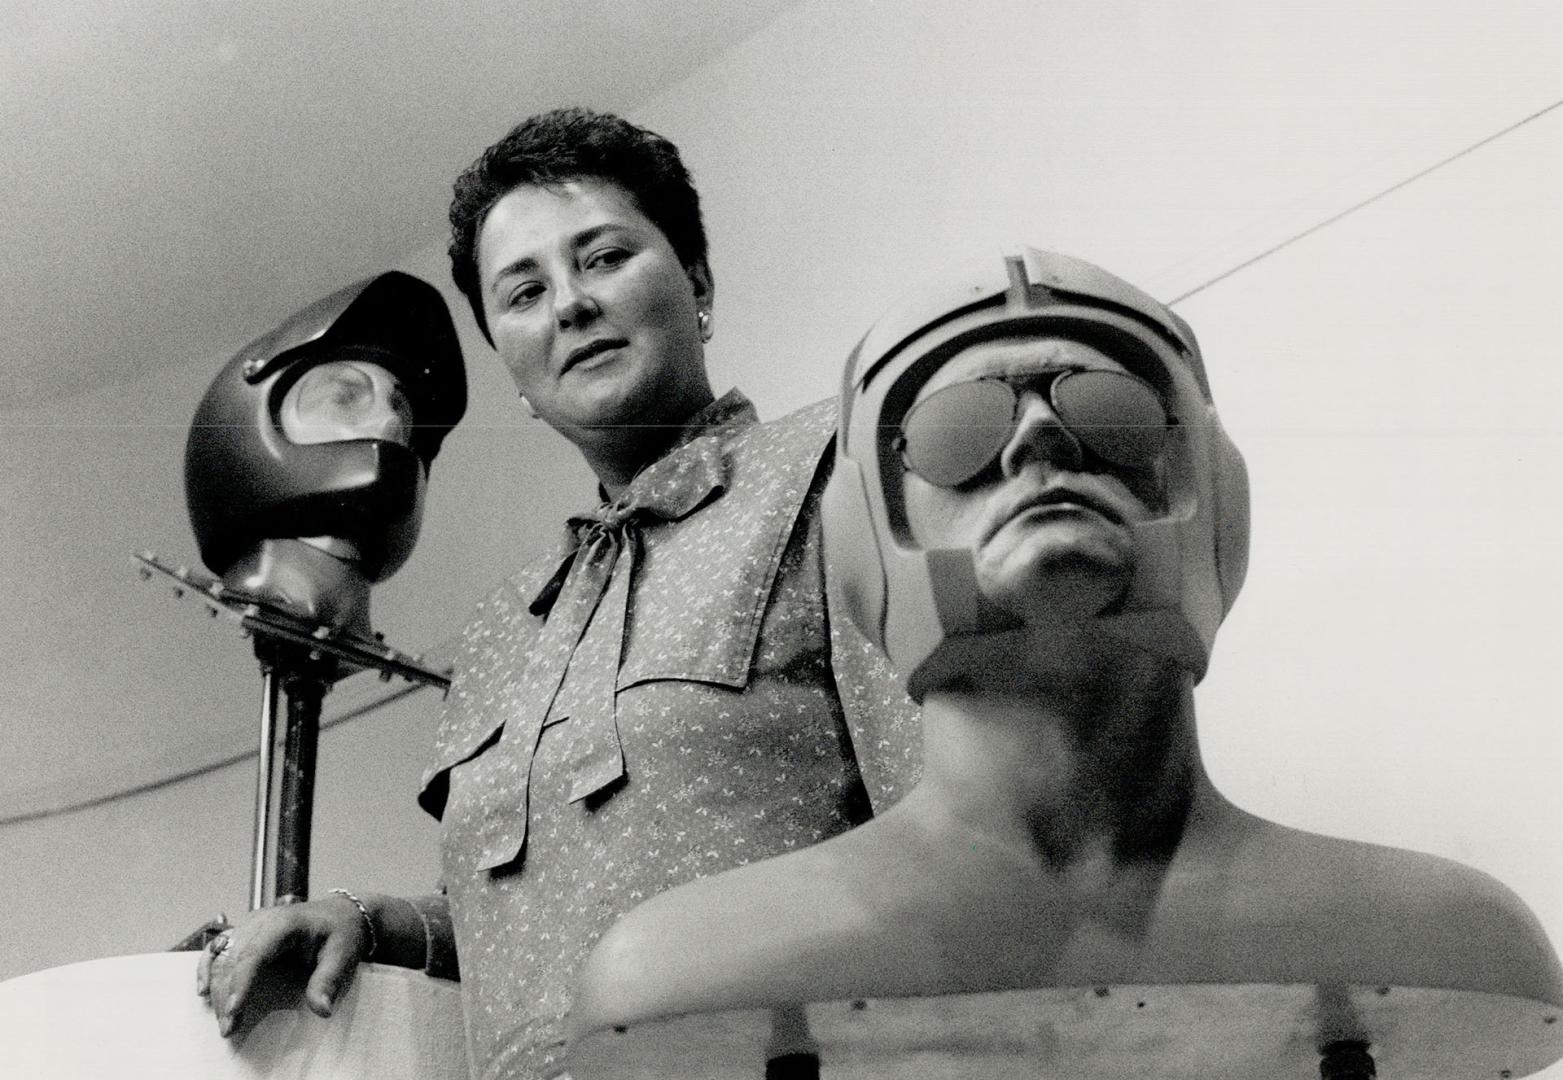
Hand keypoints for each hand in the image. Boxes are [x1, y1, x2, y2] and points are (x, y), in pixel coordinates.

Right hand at [194, 895, 370, 1037]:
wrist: (342, 914)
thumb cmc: (343, 932)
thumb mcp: (344, 954)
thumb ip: (329, 980)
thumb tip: (321, 1009)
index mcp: (285, 922)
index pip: (255, 953)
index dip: (241, 983)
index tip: (234, 1011)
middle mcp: (263, 920)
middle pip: (232, 958)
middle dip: (226, 994)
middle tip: (228, 1028)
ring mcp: (252, 924)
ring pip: (220, 954)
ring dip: (214, 986)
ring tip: (221, 1018)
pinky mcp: (247, 932)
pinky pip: (219, 948)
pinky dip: (207, 967)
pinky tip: (203, 990)